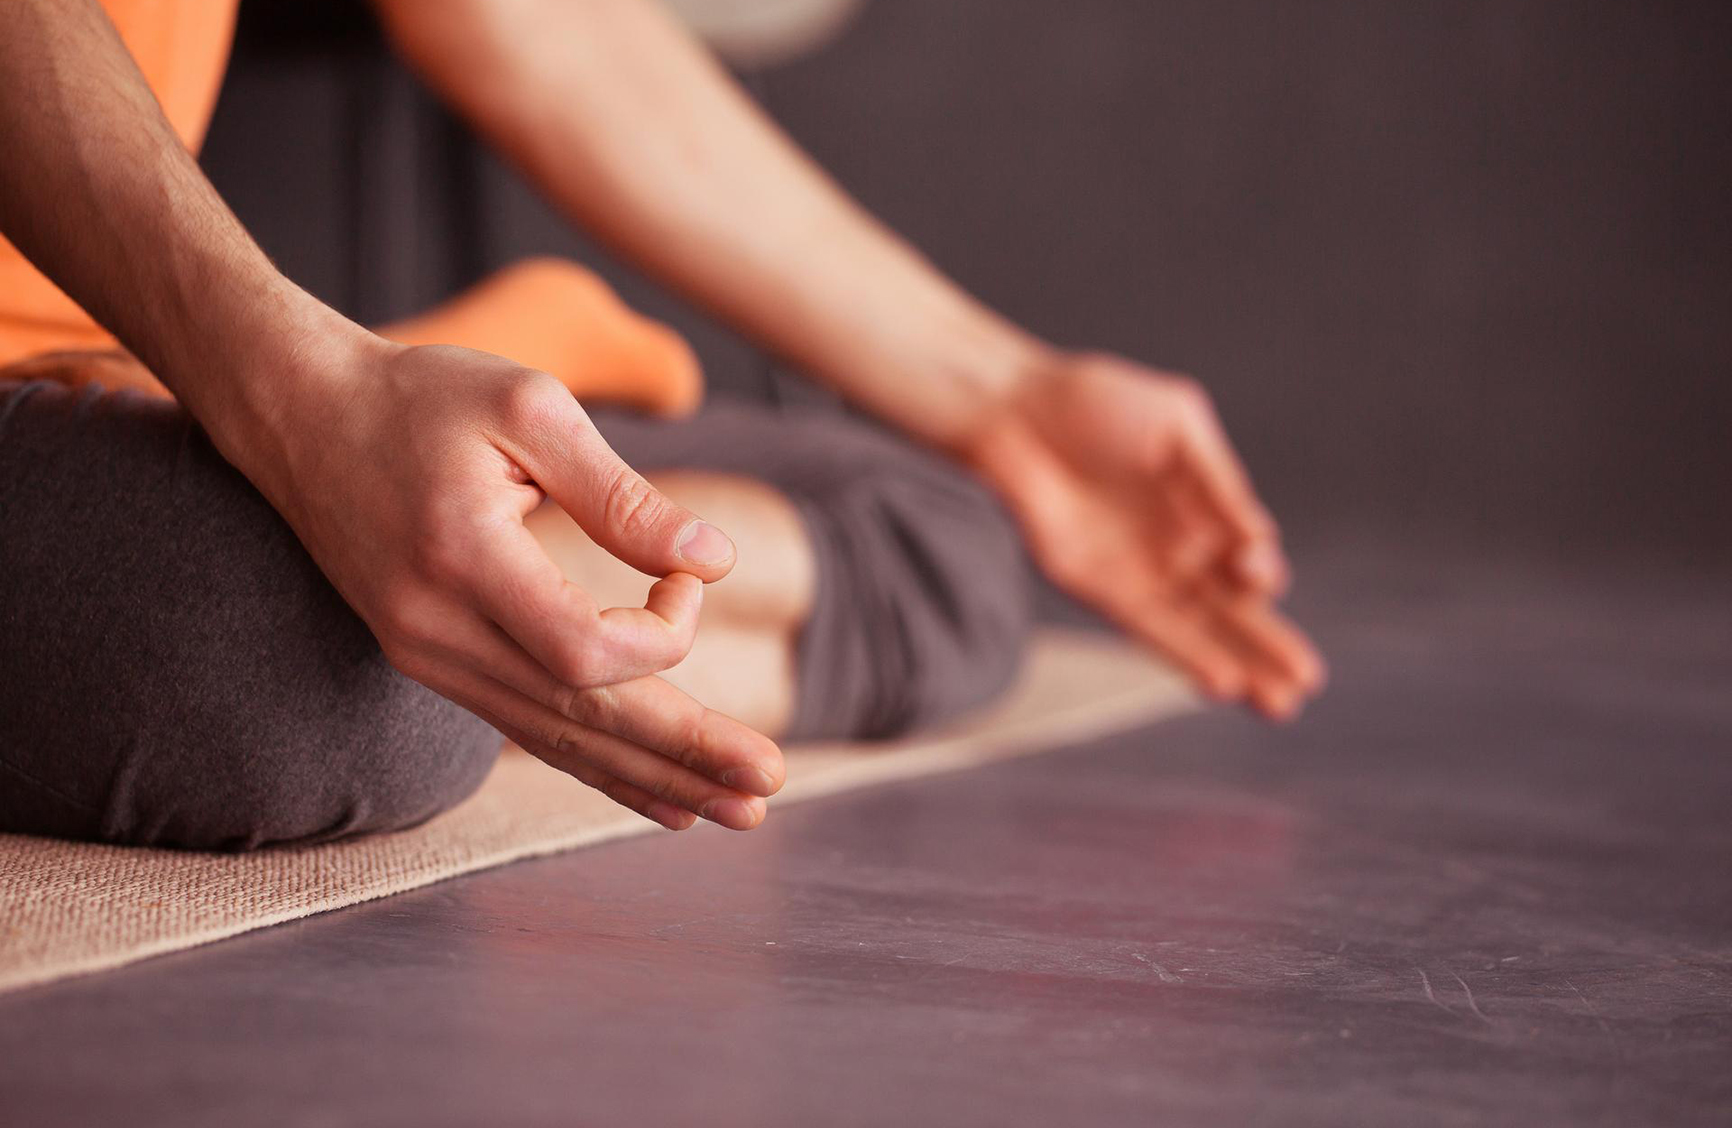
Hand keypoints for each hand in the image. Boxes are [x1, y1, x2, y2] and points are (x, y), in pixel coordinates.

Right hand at [225, 333, 784, 829]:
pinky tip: (663, 801)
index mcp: (462, 559)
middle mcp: (436, 629)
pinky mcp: (434, 663)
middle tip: (767, 784)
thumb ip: (620, 493)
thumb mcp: (529, 408)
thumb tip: (713, 562)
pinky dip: (601, 766)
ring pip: (557, 740)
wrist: (302, 415)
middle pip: (580, 718)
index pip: (581, 652)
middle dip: (685, 754)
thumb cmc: (423, 396)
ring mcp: (428, 657)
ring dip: (655, 778)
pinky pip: (529, 730)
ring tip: (740, 809)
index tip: (687, 575)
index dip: (662, 634)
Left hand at [964, 352, 1324, 718]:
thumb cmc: (1094, 402)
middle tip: (1308, 680)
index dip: (1259, 569)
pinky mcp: (1098, 588)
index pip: (1246, 555)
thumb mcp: (1176, 425)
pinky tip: (1223, 683)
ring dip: (1240, 666)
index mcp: (1201, 504)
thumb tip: (1258, 539)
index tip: (1254, 566)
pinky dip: (1186, 656)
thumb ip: (1219, 481)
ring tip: (1282, 705)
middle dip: (1270, 644)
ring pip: (1199, 630)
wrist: (1017, 412)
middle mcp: (1175, 545)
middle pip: (1232, 606)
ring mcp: (1138, 570)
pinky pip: (1150, 630)